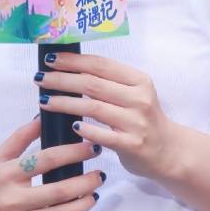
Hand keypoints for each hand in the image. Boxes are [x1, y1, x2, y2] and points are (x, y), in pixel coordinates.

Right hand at [0, 115, 103, 210]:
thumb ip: (19, 139)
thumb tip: (42, 119)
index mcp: (6, 174)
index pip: (47, 159)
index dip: (74, 152)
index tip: (92, 148)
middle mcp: (11, 200)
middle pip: (59, 190)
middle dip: (86, 181)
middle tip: (99, 175)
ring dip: (82, 205)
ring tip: (92, 195)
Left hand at [34, 51, 175, 180]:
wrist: (169, 151)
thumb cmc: (144, 120)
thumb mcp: (134, 94)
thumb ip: (109, 83)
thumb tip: (70, 69)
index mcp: (138, 80)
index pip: (100, 64)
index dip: (73, 60)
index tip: (50, 58)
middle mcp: (139, 98)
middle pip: (92, 84)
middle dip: (61, 79)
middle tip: (39, 78)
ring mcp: (136, 122)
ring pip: (93, 107)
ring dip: (64, 103)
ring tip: (44, 101)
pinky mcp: (132, 144)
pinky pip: (103, 135)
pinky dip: (85, 129)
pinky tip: (70, 126)